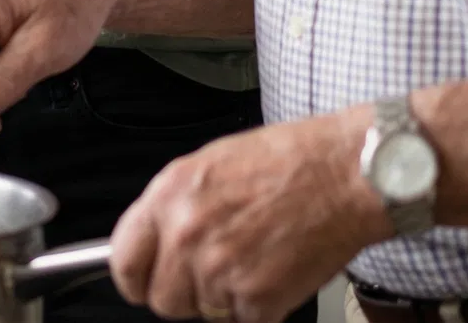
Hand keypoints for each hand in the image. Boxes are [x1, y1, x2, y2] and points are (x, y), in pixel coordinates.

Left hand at [110, 110, 391, 322]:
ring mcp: (220, 271)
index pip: (123, 262)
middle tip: (215, 270)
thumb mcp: (209, 165)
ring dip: (225, 299)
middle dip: (186, 292)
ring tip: (254, 259)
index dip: (136, 277)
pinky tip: (275, 270)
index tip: (146, 280)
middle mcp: (187, 235)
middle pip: (163, 299)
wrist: (344, 174)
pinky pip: (244, 321)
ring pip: (204, 313)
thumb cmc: (287, 161)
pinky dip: (261, 307)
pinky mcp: (257, 300)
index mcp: (169, 197)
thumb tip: (155, 239)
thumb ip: (174, 207)